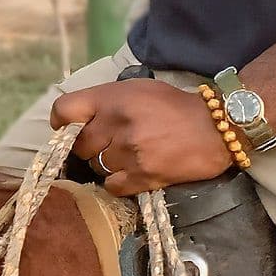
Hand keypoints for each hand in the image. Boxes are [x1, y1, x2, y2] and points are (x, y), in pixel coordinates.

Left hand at [51, 79, 233, 196]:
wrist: (215, 127)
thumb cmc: (174, 105)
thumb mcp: (136, 90)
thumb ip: (106, 101)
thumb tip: (80, 119)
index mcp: (111, 98)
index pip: (64, 111)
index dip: (61, 122)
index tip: (67, 129)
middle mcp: (115, 124)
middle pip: (79, 145)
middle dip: (89, 146)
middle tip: (106, 144)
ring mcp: (128, 152)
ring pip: (95, 166)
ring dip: (105, 164)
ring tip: (125, 157)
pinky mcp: (142, 176)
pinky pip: (111, 185)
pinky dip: (117, 182)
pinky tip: (131, 173)